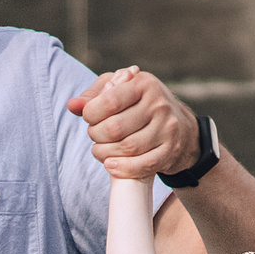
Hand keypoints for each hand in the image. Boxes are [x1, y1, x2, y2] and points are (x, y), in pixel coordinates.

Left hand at [68, 66, 199, 179]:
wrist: (182, 127)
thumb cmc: (141, 105)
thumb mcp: (120, 91)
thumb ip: (94, 95)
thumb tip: (72, 105)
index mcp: (144, 84)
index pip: (109, 101)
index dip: (91, 113)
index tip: (89, 117)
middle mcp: (158, 105)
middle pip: (115, 128)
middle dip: (96, 135)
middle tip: (94, 135)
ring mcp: (167, 129)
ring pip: (127, 148)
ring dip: (105, 153)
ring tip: (99, 150)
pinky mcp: (170, 151)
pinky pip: (143, 165)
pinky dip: (123, 168)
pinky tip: (110, 165)